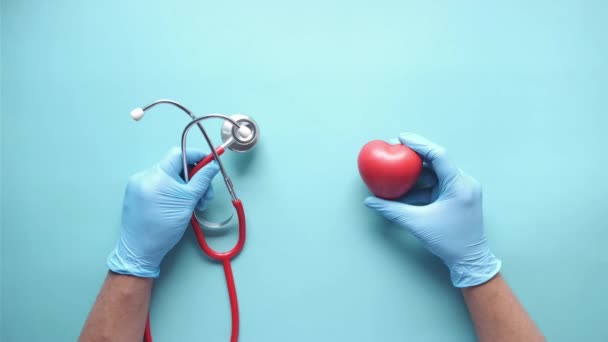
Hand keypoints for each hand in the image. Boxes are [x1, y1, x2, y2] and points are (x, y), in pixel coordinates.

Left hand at [107, 147, 219, 277]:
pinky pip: (160, 185)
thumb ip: (202, 180)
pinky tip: (181, 205)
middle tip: (205, 194)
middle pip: (176, 166)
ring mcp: (139, 185)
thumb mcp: (188, 202)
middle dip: (195, 178)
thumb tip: (212, 165)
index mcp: (157, 175)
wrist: (140, 250)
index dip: (197, 156)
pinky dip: (173, 192)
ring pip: (169, 177)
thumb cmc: (163, 228)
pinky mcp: (137, 194)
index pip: (180, 154)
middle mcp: (145, 176)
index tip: (210, 163)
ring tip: (195, 205)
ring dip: (186, 187)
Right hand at [364, 133, 500, 286]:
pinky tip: (405, 188)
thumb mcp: (417, 224)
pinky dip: (422, 184)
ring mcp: (462, 189)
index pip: (439, 155)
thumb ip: (392, 210)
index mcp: (459, 185)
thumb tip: (370, 201)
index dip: (419, 144)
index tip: (400, 138)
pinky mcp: (458, 197)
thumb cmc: (449, 242)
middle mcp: (464, 183)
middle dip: (415, 154)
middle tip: (395, 148)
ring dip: (417, 171)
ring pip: (436, 172)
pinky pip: (438, 184)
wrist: (470, 260)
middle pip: (437, 160)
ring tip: (397, 168)